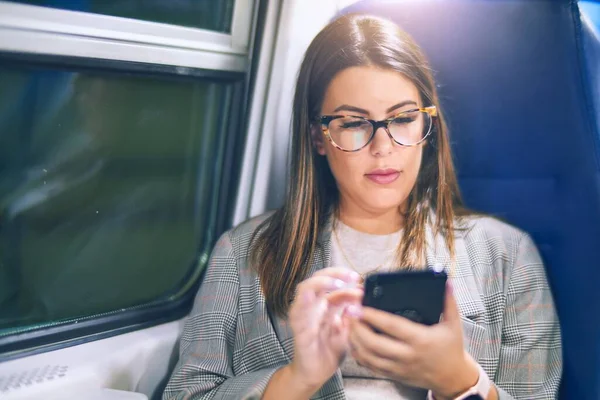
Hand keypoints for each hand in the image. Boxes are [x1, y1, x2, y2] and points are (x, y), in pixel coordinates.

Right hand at [287, 267, 362, 392]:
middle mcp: (314, 306)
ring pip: (306, 288)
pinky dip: (303, 300)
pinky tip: (312, 295)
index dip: (348, 281)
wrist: (315, 375)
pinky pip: (297, 311)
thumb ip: (353, 317)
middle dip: (335, 273)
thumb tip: (362, 299)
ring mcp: (304, 315)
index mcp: (326, 306)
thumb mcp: (348, 332)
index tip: (361, 282)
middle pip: (319, 279)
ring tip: (337, 283)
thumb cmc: (329, 352)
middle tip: (352, 276)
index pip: (335, 286)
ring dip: (321, 282)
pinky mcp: (298, 327)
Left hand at [347, 283, 478, 397]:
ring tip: (347, 323)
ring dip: (354, 340)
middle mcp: (407, 355)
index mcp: (420, 340)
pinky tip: (353, 341)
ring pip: (368, 356)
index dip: (373, 316)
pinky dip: (358, 354)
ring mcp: (398, 367)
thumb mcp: (453, 324)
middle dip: (357, 327)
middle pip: (374, 343)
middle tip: (348, 311)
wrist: (452, 378)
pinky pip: (370, 366)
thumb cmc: (451, 348)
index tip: (359, 305)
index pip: (391, 326)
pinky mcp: (393, 375)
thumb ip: (449, 301)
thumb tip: (447, 281)